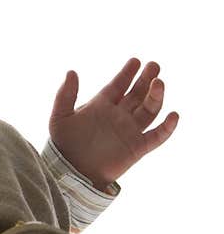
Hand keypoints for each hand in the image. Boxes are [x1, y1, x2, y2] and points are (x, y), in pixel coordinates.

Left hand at [48, 58, 178, 189]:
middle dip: (146, 79)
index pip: (119, 84)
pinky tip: (173, 115)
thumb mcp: (60, 117)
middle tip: (154, 65)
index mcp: (102, 105)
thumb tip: (71, 71)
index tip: (135, 60)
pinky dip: (167, 127)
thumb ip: (65, 94)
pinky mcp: (138, 148)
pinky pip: (157, 136)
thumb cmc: (64, 145)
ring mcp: (129, 130)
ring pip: (149, 110)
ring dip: (156, 96)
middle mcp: (119, 115)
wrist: (72, 173)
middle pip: (138, 93)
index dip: (128, 73)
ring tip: (159, 82)